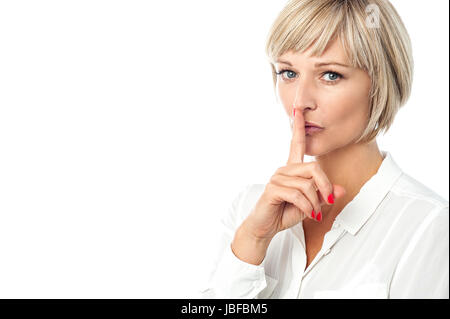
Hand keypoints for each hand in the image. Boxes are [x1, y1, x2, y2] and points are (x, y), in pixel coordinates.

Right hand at [242, 108, 345, 240]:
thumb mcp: (310, 204)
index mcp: (292, 169)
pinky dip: (308, 207)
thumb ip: (323, 195)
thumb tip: (340, 189)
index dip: (297, 126)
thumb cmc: (285, 213)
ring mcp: (277, 178)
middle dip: (325, 186)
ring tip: (313, 213)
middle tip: (328, 201)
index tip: (297, 110)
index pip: (296, 143)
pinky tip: (308, 214)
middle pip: (313, 168)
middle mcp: (284, 170)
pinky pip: (298, 194)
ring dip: (315, 203)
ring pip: (307, 185)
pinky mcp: (273, 189)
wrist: (266, 227)